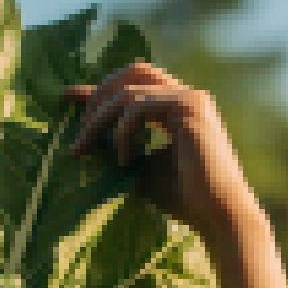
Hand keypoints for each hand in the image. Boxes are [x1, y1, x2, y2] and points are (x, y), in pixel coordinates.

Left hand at [65, 61, 252, 233]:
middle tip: (79, 133)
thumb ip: (118, 143)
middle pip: (133, 71)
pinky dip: (122, 133)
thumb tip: (84, 132)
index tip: (66, 97)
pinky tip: (125, 160)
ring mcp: (191, 99)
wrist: (220, 216)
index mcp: (180, 109)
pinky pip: (137, 107)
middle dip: (98, 96)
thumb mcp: (140, 166)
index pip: (135, 85)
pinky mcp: (190, 107)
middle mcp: (189, 97)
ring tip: (86, 148)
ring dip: (99, 119)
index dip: (99, 90)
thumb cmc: (185, 200)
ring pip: (128, 91)